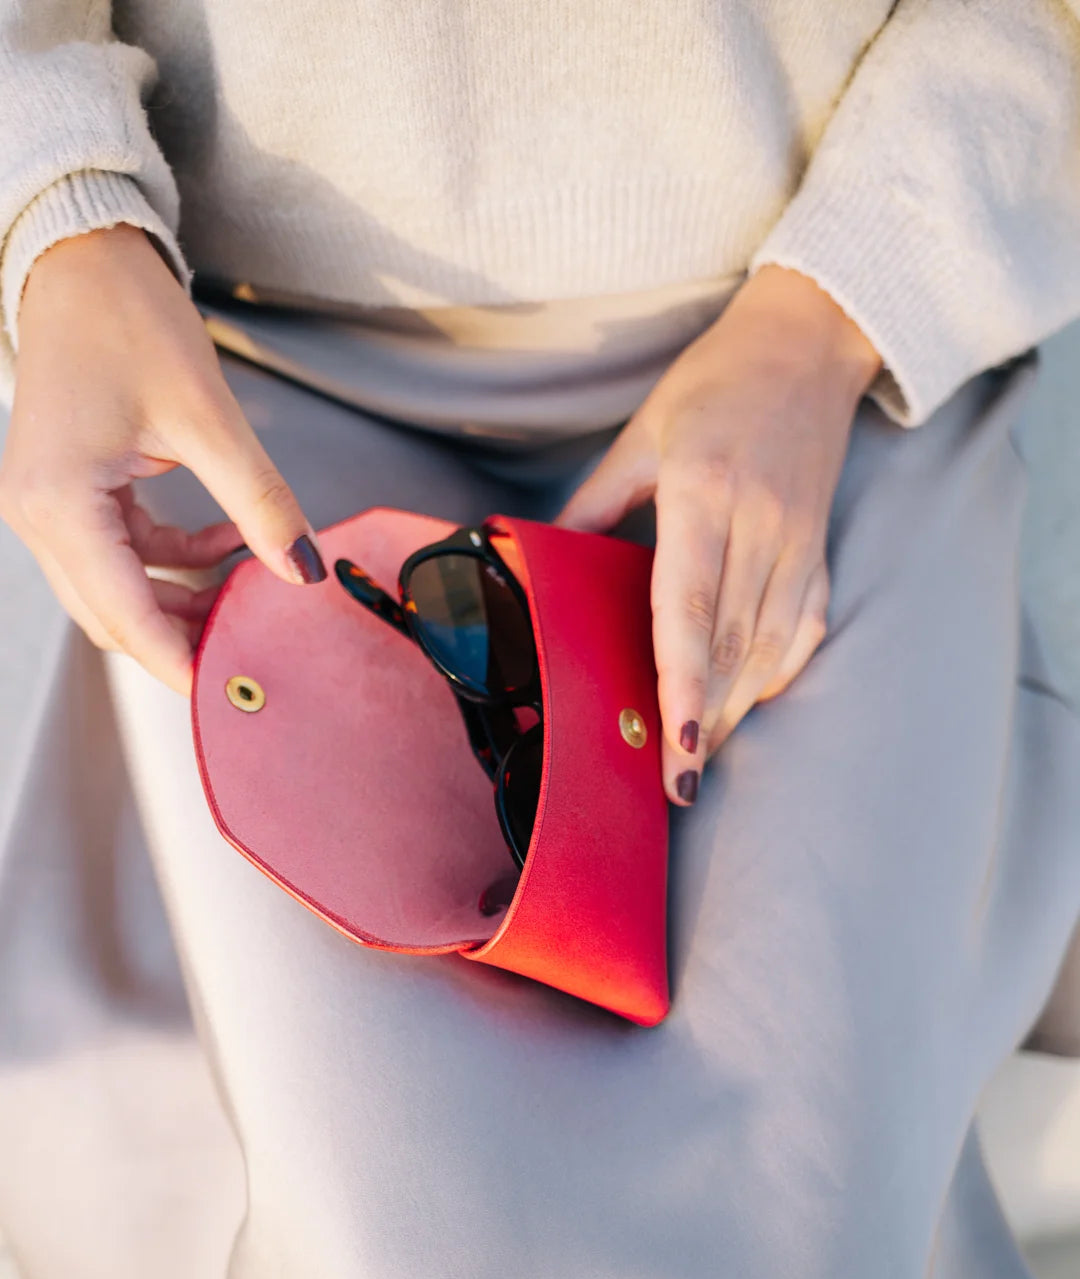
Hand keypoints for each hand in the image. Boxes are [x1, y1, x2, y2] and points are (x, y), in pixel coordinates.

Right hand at [0, 225, 324, 695]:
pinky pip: (120, 553)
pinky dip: (171, 560)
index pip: (124, 615)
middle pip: (114, 615)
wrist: (80, 259)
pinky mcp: (66, 492)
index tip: (232, 689)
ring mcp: (46, 505)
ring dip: (181, 600)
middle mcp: (36, 514)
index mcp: (56, 503)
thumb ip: (256, 502)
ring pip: (117, 590)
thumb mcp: (206, 417)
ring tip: (249, 597)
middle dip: (184, 637)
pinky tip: (224, 546)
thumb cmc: (123, 317)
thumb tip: (299, 568)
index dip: (180, 660)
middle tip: (254, 647)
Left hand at [558, 265, 879, 805]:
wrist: (811, 341)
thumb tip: (541, 559)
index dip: (682, 684)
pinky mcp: (820, 548)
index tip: (676, 743)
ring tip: (703, 756)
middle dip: (706, 721)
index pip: (689, 608)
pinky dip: (777, 672)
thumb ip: (595, 503)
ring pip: (770, 647)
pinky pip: (803, 628)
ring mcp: (798, 539)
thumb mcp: (641, 433)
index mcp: (705, 492)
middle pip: (731, 644)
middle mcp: (759, 523)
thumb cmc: (717, 383)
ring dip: (738, 710)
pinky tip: (749, 702)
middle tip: (677, 782)